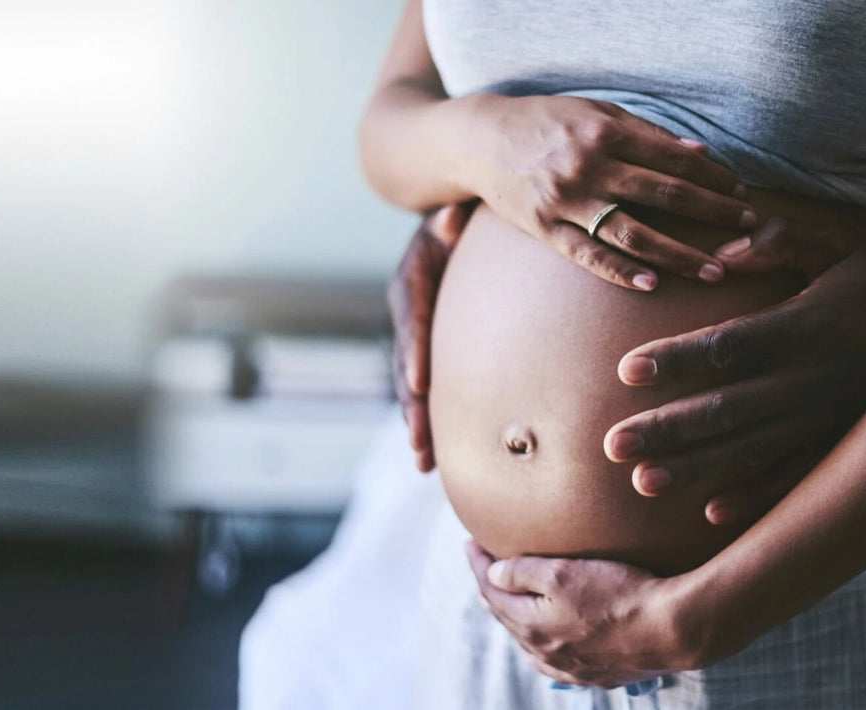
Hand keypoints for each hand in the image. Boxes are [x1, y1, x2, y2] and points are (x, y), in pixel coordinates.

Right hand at [388, 202, 473, 471]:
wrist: (449, 225)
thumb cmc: (459, 219)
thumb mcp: (454, 213)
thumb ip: (452, 220)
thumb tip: (451, 220)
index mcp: (412, 281)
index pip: (413, 320)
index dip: (414, 352)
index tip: (421, 384)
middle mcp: (407, 314)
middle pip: (406, 366)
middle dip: (413, 406)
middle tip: (420, 441)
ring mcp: (414, 338)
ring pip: (412, 388)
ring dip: (417, 424)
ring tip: (424, 461)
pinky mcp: (427, 353)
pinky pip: (426, 391)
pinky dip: (429, 423)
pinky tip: (435, 461)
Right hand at [461, 94, 754, 289]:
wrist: (479, 141)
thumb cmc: (546, 124)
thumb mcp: (595, 114)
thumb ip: (646, 133)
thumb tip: (700, 153)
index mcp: (607, 133)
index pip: (676, 159)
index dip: (715, 177)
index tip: (742, 194)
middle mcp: (590, 166)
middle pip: (666, 194)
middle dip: (713, 214)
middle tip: (749, 231)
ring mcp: (567, 201)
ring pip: (635, 232)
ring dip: (681, 254)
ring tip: (716, 272)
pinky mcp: (545, 228)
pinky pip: (589, 255)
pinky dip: (621, 271)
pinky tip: (653, 284)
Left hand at [466, 541, 706, 686]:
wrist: (673, 630)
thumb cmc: (620, 595)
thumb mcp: (564, 573)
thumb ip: (522, 572)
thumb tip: (492, 573)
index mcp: (532, 627)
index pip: (491, 592)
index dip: (477, 564)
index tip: (469, 541)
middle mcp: (546, 653)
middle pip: (506, 618)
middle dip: (491, 590)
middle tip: (482, 566)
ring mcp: (572, 668)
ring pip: (529, 643)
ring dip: (514, 619)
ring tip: (508, 602)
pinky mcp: (599, 674)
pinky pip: (557, 663)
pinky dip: (542, 647)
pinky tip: (548, 644)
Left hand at [604, 217, 865, 523]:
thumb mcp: (844, 242)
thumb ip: (781, 241)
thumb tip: (721, 251)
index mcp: (805, 327)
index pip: (728, 346)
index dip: (677, 359)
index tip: (626, 370)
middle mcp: (811, 380)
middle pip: (726, 409)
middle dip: (667, 429)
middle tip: (610, 447)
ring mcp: (828, 418)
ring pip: (752, 450)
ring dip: (696, 470)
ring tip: (643, 485)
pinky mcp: (845, 442)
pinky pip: (797, 477)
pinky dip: (758, 499)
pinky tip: (714, 515)